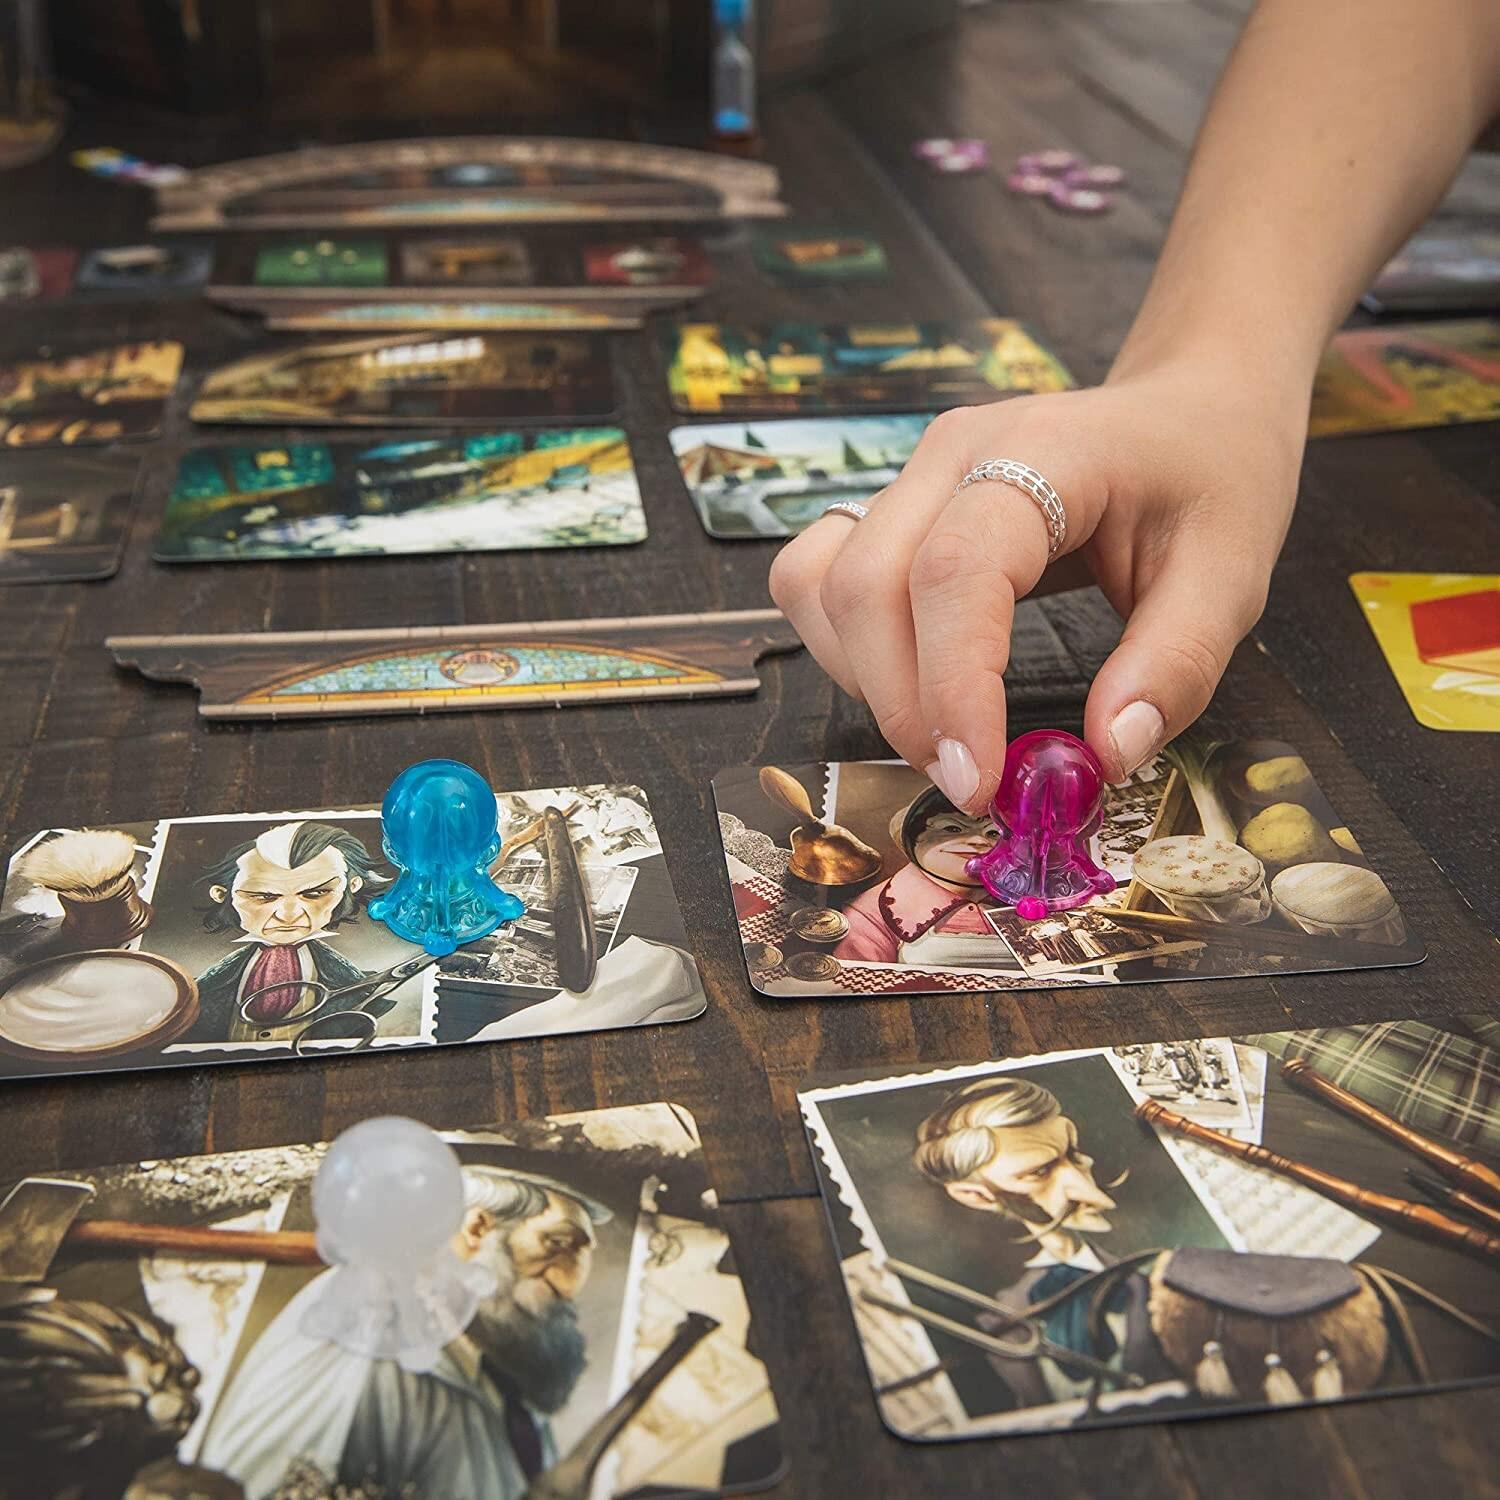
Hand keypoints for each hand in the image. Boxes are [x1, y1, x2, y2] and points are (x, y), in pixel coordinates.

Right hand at [768, 365, 1304, 811]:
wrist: (1188, 408)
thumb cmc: (1211, 478)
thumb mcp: (1232, 573)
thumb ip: (1174, 666)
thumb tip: (1105, 755)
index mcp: (1042, 453)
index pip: (956, 571)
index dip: (953, 686)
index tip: (979, 782)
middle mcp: (952, 454)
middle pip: (867, 588)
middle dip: (903, 708)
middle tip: (970, 782)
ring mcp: (909, 475)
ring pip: (824, 587)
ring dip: (865, 683)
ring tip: (946, 734)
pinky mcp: (890, 507)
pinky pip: (817, 581)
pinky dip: (843, 649)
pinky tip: (911, 683)